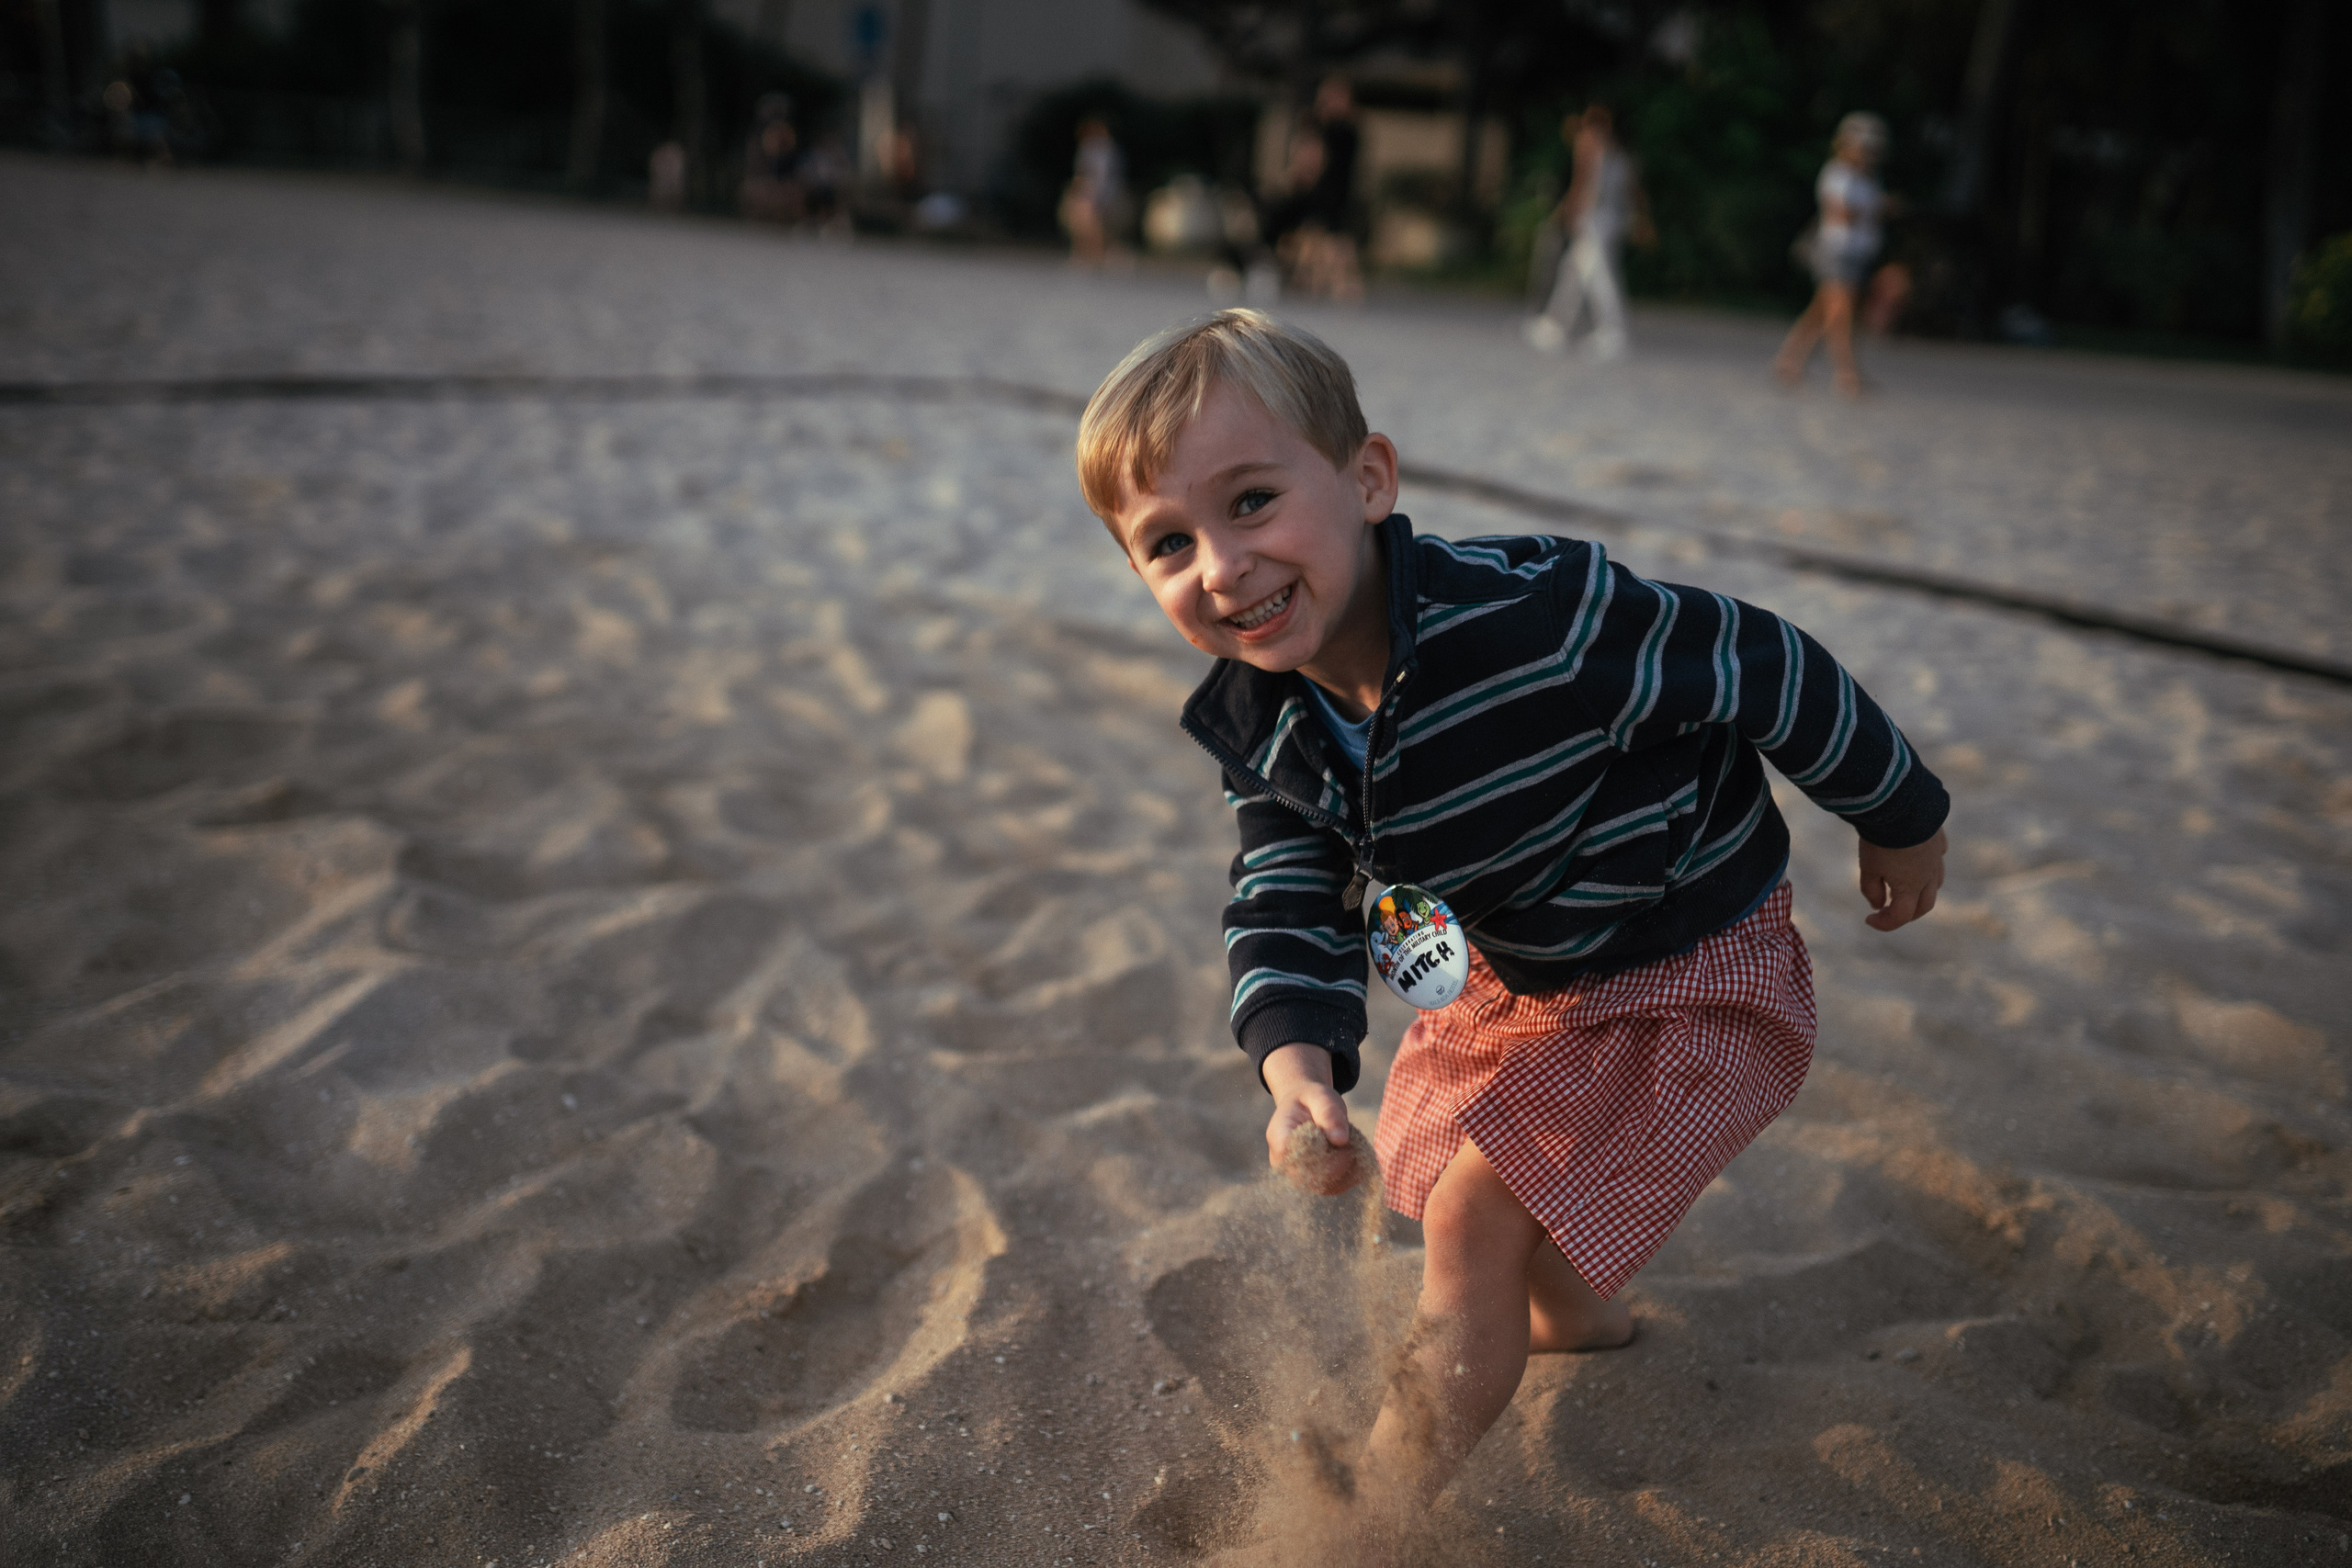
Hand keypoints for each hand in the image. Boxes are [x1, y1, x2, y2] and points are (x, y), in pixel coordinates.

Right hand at [1262, 1041, 1350, 1175]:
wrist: (1307, 1108)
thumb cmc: (1312, 1100)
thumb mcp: (1321, 1096)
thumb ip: (1329, 1113)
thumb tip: (1340, 1140)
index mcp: (1279, 1138)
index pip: (1300, 1159)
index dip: (1326, 1155)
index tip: (1343, 1139)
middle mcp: (1283, 1163)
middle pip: (1315, 1177)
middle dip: (1341, 1161)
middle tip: (1351, 1139)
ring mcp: (1297, 1177)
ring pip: (1328, 1186)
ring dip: (1348, 1167)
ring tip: (1350, 1144)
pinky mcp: (1313, 1183)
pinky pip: (1336, 1187)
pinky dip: (1351, 1173)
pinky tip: (1353, 1154)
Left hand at [1858, 828, 1945, 930]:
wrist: (1901, 804)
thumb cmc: (1880, 839)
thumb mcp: (1869, 867)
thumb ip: (1872, 890)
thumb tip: (1877, 905)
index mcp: (1911, 887)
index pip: (1902, 916)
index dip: (1884, 923)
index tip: (1868, 919)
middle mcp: (1929, 876)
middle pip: (1924, 906)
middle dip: (1907, 914)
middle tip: (1888, 911)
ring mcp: (1937, 857)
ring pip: (1936, 884)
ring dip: (1920, 893)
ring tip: (1903, 889)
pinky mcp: (1939, 839)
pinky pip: (1938, 859)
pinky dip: (1928, 868)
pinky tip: (1917, 862)